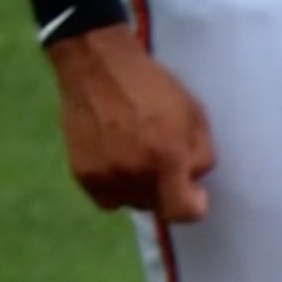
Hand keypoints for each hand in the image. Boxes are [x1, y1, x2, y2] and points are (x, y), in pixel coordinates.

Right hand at [45, 23, 215, 221]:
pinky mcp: (82, 175)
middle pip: (156, 206)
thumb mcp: (193, 113)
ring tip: (135, 158)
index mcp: (166, 158)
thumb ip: (199, 154)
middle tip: (161, 161)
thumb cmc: (151, 87)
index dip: (193, 205)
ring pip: (130, 203)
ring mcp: (105, 177)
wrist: (97, 70)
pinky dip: (114, 185)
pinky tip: (115, 159)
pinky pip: (105, 197)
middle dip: (164, 189)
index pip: (182, 212)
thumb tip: (192, 182)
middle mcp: (133, 174)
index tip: (194, 191)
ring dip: (138, 188)